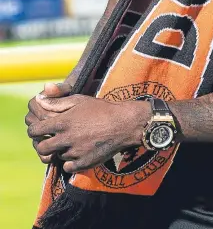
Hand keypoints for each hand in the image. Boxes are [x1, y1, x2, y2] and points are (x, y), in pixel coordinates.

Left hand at [27, 94, 150, 172]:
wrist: (124, 124)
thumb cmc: (101, 109)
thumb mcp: (80, 100)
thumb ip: (57, 102)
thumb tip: (38, 99)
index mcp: (63, 122)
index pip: (35, 130)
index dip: (34, 130)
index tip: (39, 129)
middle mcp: (67, 138)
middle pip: (42, 147)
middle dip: (43, 143)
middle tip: (50, 139)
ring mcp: (75, 152)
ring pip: (56, 156)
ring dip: (60, 151)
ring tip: (70, 143)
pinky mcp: (84, 163)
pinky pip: (67, 167)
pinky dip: (70, 161)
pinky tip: (77, 153)